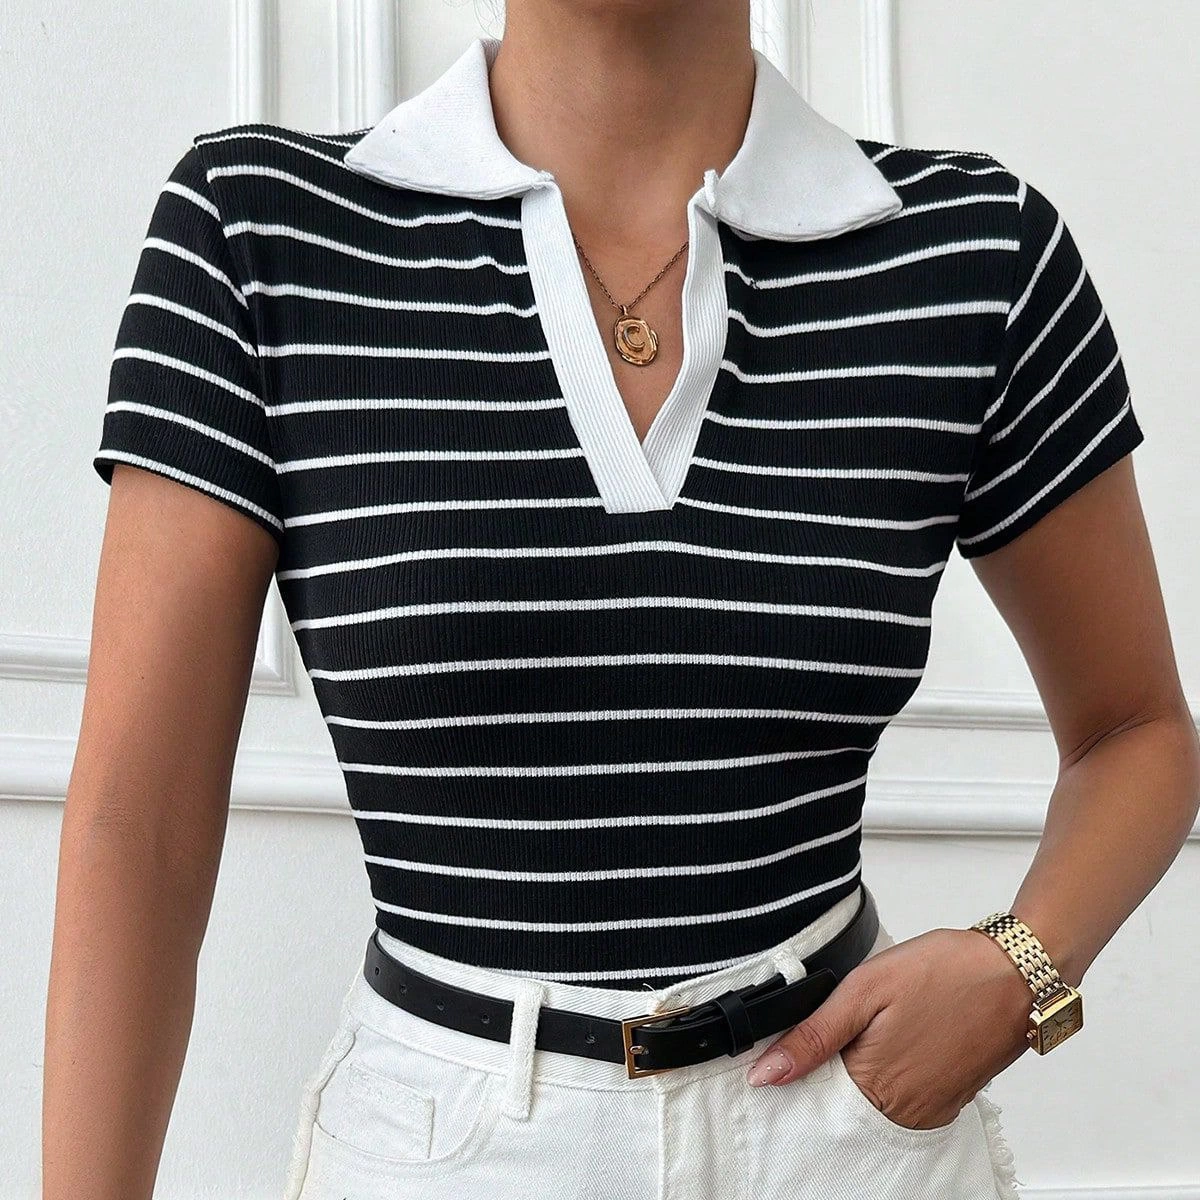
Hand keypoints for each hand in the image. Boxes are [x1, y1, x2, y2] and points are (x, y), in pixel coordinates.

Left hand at [744, 927, 1033, 1129]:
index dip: (798, 1067)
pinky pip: (904, 1098)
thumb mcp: (865, 989)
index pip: (811, 1097)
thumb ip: (814, 1036)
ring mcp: (929, 1110)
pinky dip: (891, 1072)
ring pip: (872, 1100)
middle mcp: (902, 1111)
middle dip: (830, 1068)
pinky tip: (895, 1036)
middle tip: (845, 1021)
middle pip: (841, 1103)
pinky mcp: (949, 1100)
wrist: (1015, 973)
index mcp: (873, 1086)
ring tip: (875, 1024)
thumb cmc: (944, 972)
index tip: (792, 1041)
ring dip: (861, 1068)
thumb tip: (766, 1074)